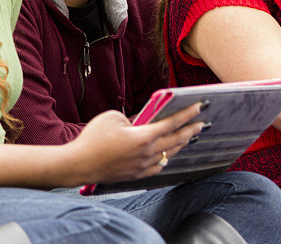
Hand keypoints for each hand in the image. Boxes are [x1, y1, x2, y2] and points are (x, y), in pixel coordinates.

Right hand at [67, 104, 203, 184]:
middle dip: (191, 130)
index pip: (172, 123)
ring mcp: (142, 166)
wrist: (77, 165)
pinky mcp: (135, 175)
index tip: (200, 106)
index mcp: (143, 137)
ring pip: (169, 154)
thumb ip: (133, 118)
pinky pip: (158, 167)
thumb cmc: (92, 139)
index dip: (188, 113)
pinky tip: (168, 155)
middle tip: (203, 123)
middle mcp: (147, 152)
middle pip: (176, 140)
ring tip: (189, 136)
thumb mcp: (113, 117)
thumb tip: (143, 122)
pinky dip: (166, 159)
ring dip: (180, 144)